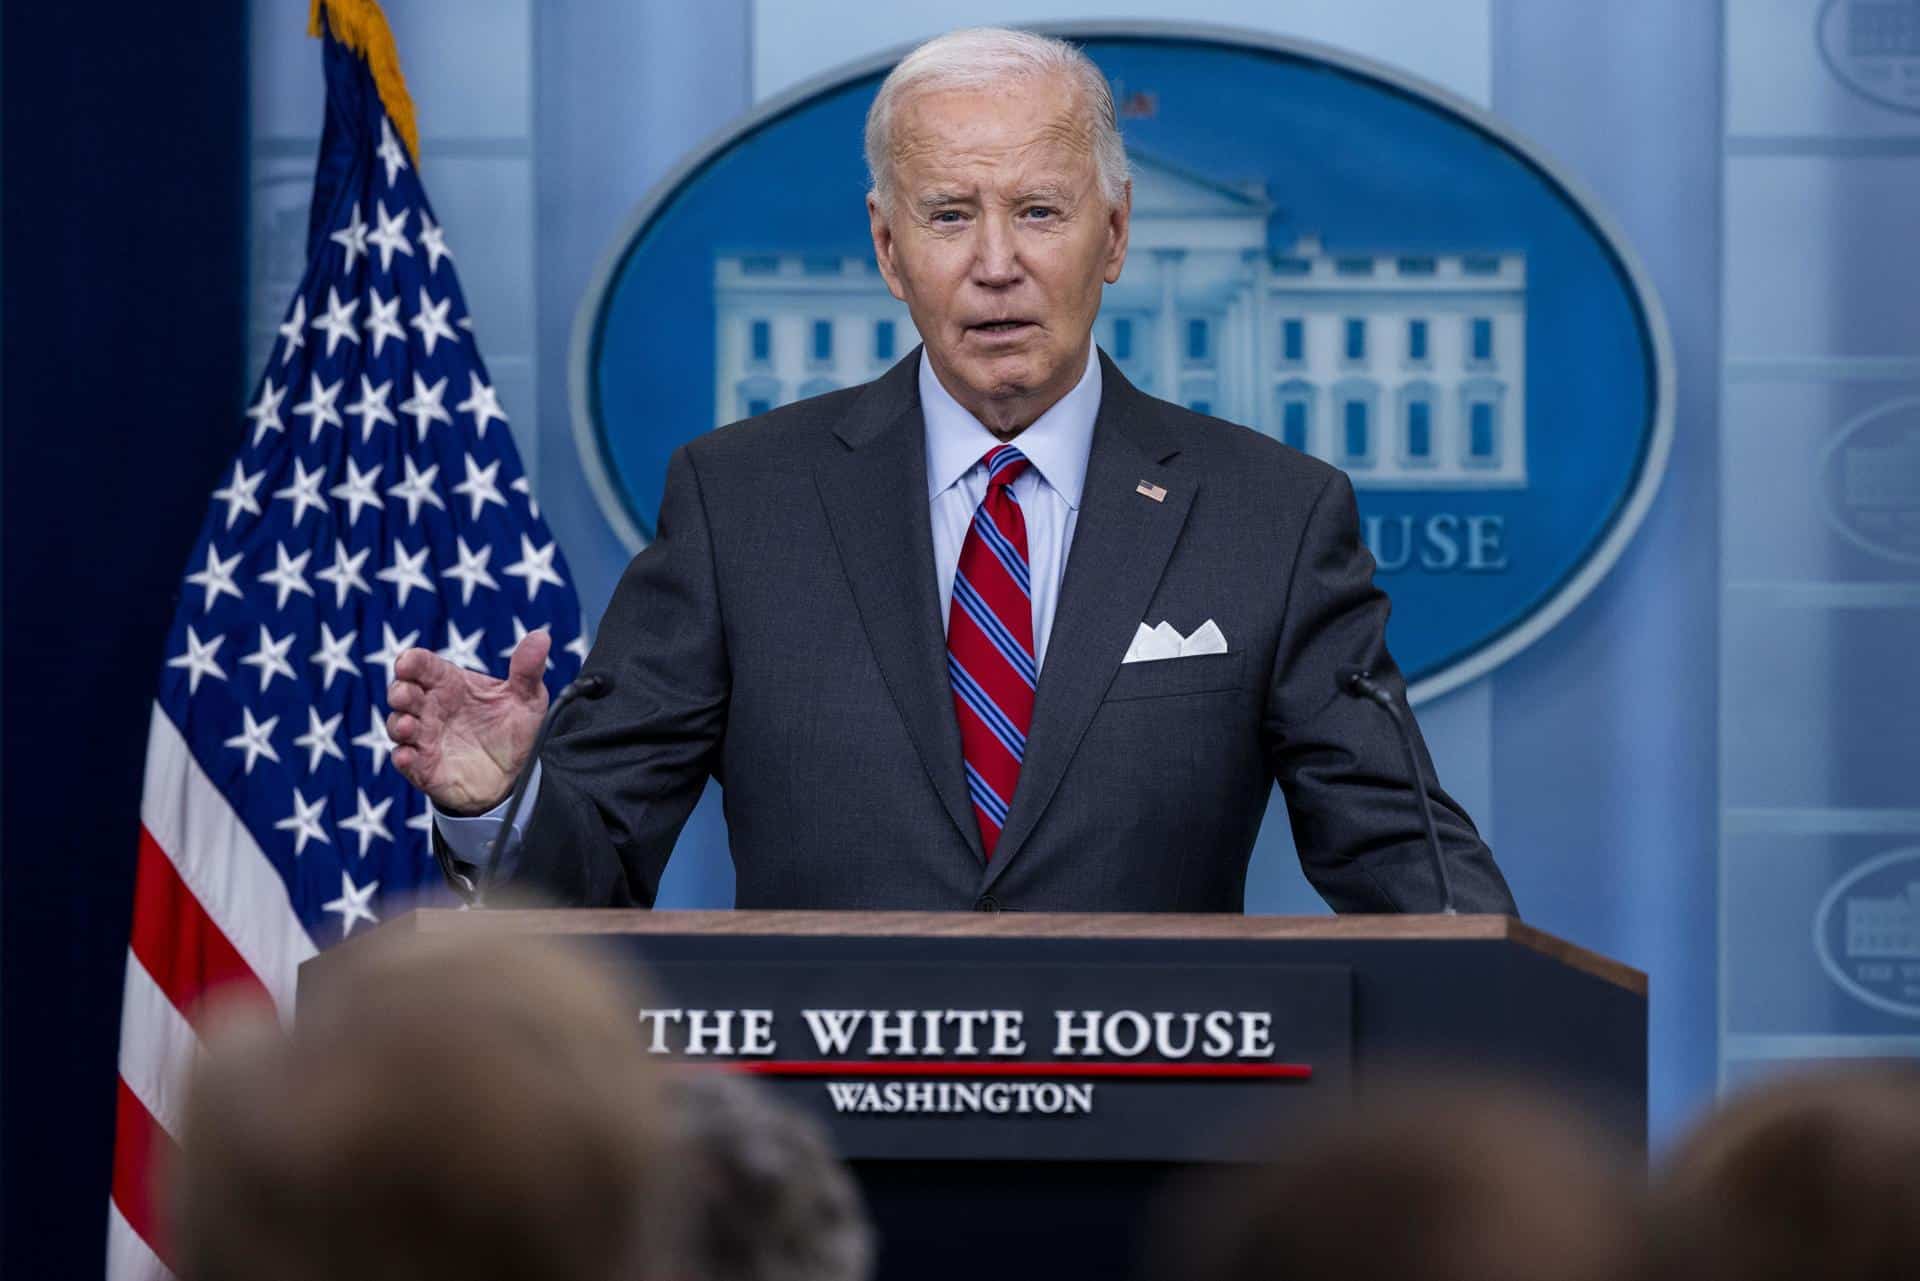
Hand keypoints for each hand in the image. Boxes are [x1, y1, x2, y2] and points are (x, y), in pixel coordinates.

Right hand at [387, 631, 550, 815]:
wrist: (515, 776)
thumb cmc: (513, 730)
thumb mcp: (527, 698)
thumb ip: (528, 669)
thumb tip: (541, 635)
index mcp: (450, 684)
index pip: (423, 666)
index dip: (412, 662)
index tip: (408, 662)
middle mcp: (431, 708)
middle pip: (403, 692)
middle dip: (400, 691)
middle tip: (406, 694)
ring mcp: (425, 737)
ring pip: (397, 725)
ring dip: (398, 724)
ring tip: (410, 725)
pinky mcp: (424, 767)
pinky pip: (405, 761)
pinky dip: (403, 757)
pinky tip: (408, 756)